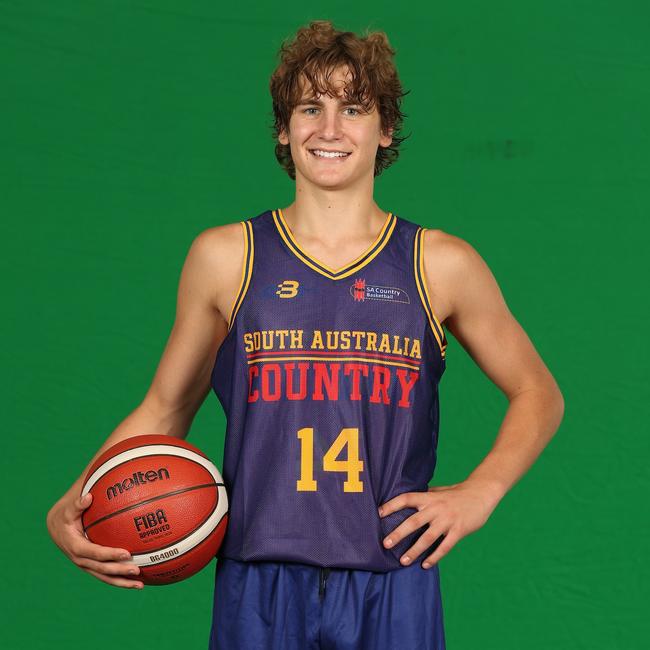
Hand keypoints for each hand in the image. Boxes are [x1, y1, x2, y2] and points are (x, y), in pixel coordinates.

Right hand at [46, 491, 143, 588]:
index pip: (94, 553)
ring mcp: (86, 565)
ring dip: (121, 582)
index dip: (109, 554)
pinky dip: (119, 580)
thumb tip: (88, 497)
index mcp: (75, 546)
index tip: (126, 553)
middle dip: (119, 571)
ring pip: (104, 577)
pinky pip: (106, 575)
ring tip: (140, 585)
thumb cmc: (67, 516)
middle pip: (101, 568)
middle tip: (137, 569)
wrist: (57, 528)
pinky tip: (136, 581)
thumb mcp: (69, 510)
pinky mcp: (91, 566)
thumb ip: (78, 504)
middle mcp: (80, 559)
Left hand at [377, 481, 499, 568]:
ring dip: (414, 550)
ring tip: (402, 561)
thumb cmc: (457, 493)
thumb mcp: (439, 491)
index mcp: (429, 497)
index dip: (392, 505)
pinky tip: (425, 564)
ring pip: (428, 538)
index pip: (406, 499)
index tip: (379, 513)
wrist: (481, 493)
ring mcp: (447, 520)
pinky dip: (434, 557)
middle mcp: (436, 508)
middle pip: (413, 522)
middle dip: (398, 534)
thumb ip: (425, 496)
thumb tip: (407, 500)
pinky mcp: (459, 531)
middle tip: (385, 544)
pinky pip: (445, 547)